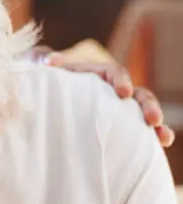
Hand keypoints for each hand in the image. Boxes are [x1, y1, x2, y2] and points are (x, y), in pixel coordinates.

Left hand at [42, 49, 174, 147]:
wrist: (42, 98)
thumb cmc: (43, 80)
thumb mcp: (40, 68)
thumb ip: (40, 60)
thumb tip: (46, 61)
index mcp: (96, 75)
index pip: (113, 72)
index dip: (120, 80)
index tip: (123, 92)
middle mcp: (112, 90)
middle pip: (137, 93)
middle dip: (147, 105)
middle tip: (152, 119)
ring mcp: (119, 109)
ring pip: (144, 112)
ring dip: (156, 121)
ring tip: (162, 136)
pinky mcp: (120, 126)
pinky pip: (140, 131)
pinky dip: (155, 135)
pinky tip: (163, 143)